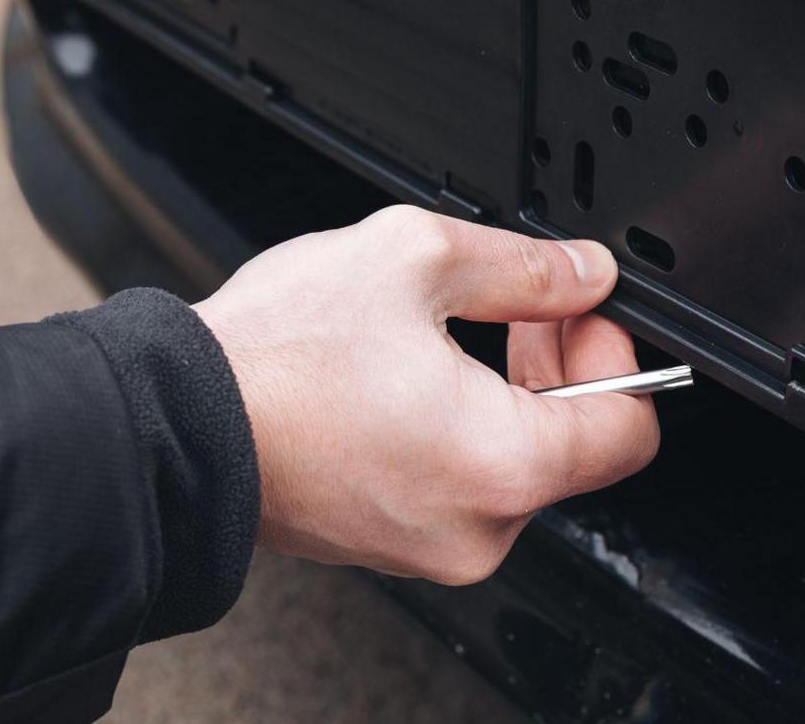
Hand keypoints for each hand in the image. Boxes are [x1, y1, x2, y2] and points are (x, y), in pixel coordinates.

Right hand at [194, 206, 660, 584]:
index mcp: (503, 466)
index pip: (630, 430)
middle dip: (559, 364)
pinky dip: (455, 431)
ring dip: (505, 395)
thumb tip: (583, 273)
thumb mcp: (415, 258)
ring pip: (512, 467)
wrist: (174, 422)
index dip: (616, 354)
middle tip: (523, 303)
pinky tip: (411, 374)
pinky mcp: (387, 544)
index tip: (581, 311)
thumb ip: (523, 266)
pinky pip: (456, 486)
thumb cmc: (276, 357)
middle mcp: (477, 528)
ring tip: (452, 328)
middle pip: (573, 448)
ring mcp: (430, 547)